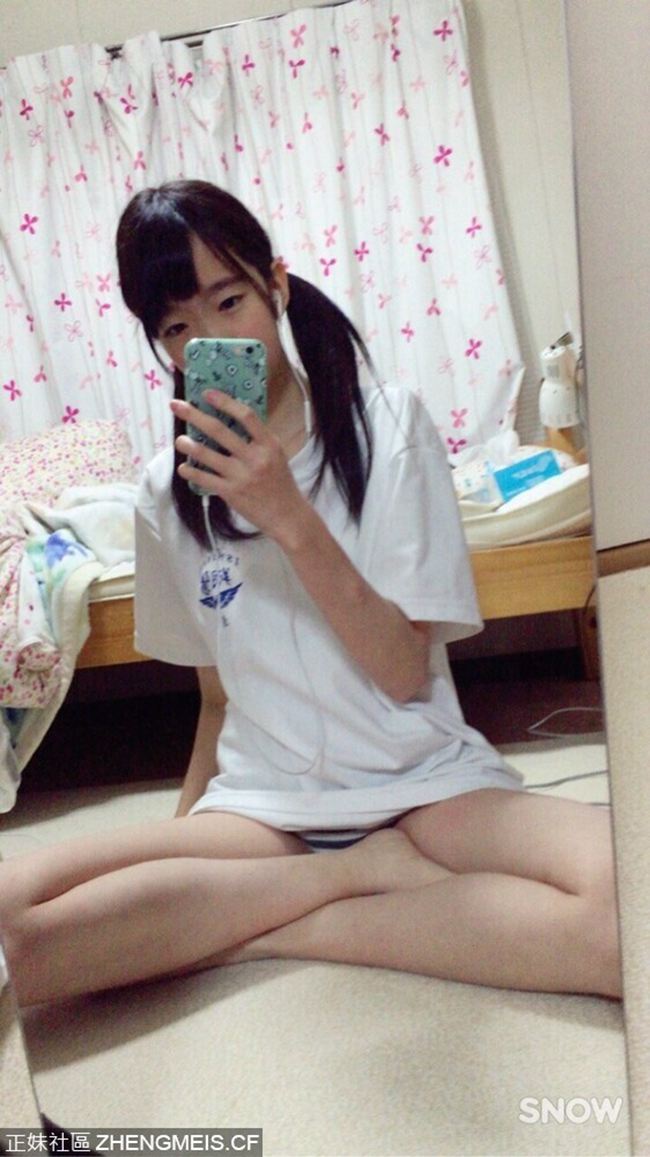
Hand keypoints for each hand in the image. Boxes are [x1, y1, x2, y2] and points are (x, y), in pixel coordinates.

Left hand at [171, 391, 308, 537]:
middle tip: (176, 405)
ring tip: (179, 440)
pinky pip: (204, 478)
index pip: (246, 416)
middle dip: (194, 415)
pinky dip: (191, 472)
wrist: (287, 516)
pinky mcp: (231, 492)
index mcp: (269, 444)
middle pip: (219, 430)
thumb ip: (258, 439)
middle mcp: (255, 457)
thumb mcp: (277, 455)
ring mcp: (241, 475)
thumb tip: (232, 419)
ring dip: (188, 445)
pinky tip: (183, 467)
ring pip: (207, 454)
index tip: (207, 393)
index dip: (224, 402)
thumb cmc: (280, 483)